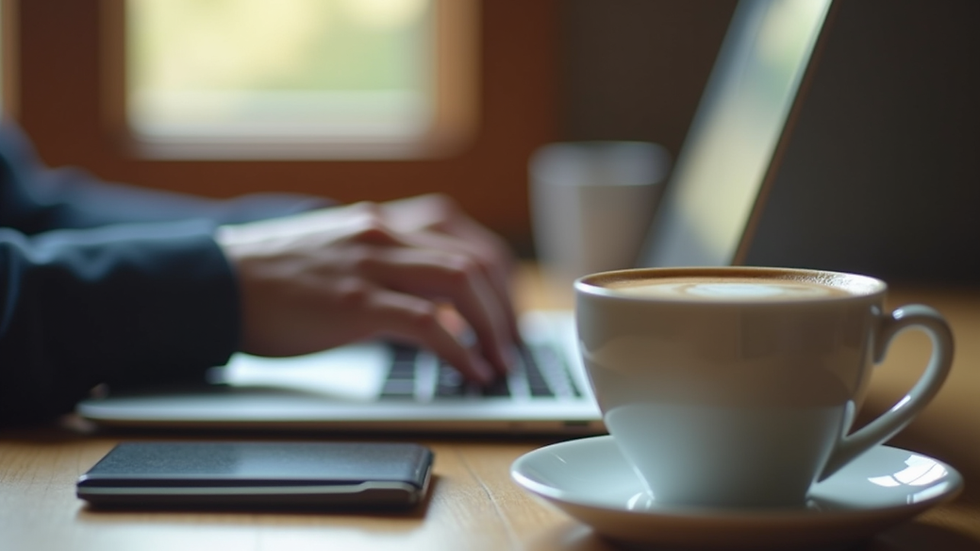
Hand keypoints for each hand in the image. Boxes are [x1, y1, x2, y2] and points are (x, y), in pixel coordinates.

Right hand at [215, 195, 516, 383]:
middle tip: (512, 345)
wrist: (212, 281)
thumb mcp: (337, 254)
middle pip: (475, 261)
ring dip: (493, 328)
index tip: (506, 312)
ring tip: (499, 362)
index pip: (465, 239)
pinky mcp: (354, 302)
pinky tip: (470, 371)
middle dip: (505, 309)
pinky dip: (461, 350)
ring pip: (462, 283)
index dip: (499, 278)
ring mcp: (370, 264)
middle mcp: (384, 234)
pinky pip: (428, 323)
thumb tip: (429, 308)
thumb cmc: (270, 277)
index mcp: (382, 223)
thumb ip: (383, 267)